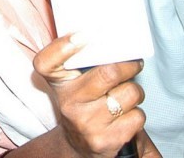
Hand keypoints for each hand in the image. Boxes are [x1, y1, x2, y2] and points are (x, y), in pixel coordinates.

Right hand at [34, 35, 155, 156]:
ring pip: (129, 93)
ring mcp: (87, 123)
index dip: (63, 47)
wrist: (81, 146)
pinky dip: (137, 114)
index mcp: (58, 84)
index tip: (82, 36)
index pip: (46, 63)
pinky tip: (125, 116)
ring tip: (126, 95)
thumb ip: (81, 61)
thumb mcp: (73, 83)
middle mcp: (68, 104)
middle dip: (129, 67)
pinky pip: (137, 116)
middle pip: (108, 73)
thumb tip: (107, 38)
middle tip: (133, 64)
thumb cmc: (83, 104)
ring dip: (135, 92)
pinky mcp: (106, 140)